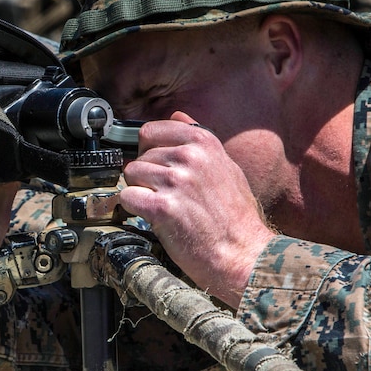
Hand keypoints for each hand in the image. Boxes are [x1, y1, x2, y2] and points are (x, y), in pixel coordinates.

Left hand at [119, 111, 276, 307]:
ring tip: (161, 205)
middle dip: (145, 175)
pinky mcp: (162, 207)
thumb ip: (200, 142)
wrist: (243, 253)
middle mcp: (190, 158)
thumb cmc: (236, 217)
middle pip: (140, 155)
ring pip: (131, 174)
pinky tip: (152, 216)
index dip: (146, 148)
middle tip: (164, 194)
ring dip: (139, 190)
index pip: (151, 130)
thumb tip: (178, 116)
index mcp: (204, 143)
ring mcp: (176, 181)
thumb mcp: (227, 167)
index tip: (154, 164)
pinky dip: (133, 208)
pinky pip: (127, 196)